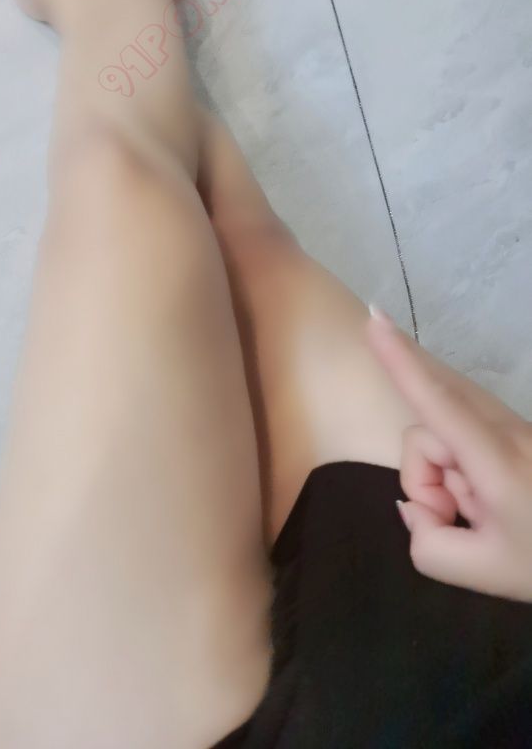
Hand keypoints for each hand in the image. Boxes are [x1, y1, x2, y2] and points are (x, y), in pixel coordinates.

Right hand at [367, 307, 531, 602]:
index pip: (437, 402)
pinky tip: (490, 503)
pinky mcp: (517, 431)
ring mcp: (515, 427)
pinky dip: (462, 471)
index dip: (399, 360)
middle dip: (426, 474)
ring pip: (444, 432)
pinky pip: (465, 436)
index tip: (373, 318)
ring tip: (482, 515)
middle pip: (428, 428)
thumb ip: (427, 544)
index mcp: (498, 462)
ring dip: (447, 478)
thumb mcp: (482, 573)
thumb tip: (415, 508)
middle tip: (459, 518)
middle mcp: (506, 431)